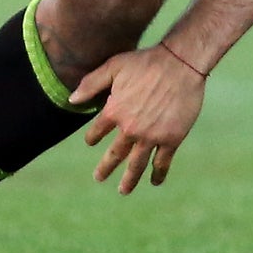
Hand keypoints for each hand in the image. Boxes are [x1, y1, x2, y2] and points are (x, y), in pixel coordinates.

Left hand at [71, 45, 206, 193]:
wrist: (181, 63)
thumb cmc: (147, 61)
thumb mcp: (114, 66)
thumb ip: (91, 83)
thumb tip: (71, 100)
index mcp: (114, 111)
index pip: (97, 132)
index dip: (92, 137)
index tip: (91, 142)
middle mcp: (130, 128)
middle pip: (114, 155)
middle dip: (105, 168)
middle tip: (99, 177)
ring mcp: (151, 136)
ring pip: (136, 165)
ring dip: (128, 180)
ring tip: (123, 190)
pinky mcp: (171, 139)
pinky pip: (162, 163)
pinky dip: (158, 174)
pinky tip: (155, 181)